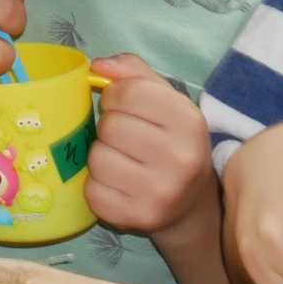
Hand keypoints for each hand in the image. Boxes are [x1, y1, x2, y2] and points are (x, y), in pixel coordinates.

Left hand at [85, 53, 215, 236]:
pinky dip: (98, 186)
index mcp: (190, 121)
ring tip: (123, 162)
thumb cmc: (170, 141)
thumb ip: (132, 72)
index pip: (128, 91)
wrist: (190, 205)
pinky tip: (119, 186)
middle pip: (110, 126)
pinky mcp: (139, 218)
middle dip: (109, 128)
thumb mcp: (164, 100)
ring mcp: (162, 192)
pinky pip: (92, 191)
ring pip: (97, 158)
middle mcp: (181, 158)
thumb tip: (98, 65)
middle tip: (126, 140)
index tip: (123, 107)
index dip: (115, 96)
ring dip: (102, 157)